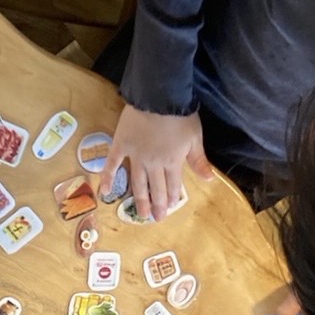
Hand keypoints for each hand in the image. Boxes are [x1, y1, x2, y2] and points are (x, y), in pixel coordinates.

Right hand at [99, 105, 213, 219]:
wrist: (158, 96)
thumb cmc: (179, 115)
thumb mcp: (195, 137)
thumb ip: (199, 160)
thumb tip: (209, 180)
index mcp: (172, 162)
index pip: (173, 185)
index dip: (172, 197)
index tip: (170, 207)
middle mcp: (153, 164)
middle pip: (155, 188)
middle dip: (157, 205)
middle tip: (156, 218)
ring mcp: (135, 157)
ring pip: (137, 183)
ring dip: (139, 199)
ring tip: (140, 214)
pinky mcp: (121, 146)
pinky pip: (112, 164)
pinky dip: (107, 178)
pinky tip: (104, 192)